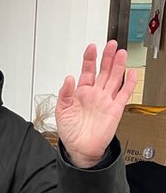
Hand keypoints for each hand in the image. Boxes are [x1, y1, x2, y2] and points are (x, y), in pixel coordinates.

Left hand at [56, 41, 137, 167]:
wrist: (80, 148)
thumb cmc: (70, 131)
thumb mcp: (61, 110)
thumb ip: (64, 93)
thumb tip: (68, 78)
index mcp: (81, 92)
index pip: (87, 70)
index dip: (89, 58)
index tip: (91, 47)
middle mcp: (95, 94)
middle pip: (103, 71)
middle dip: (107, 57)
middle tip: (111, 44)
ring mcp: (106, 100)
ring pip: (114, 78)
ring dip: (118, 66)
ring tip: (121, 53)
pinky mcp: (115, 109)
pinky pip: (124, 93)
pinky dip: (129, 83)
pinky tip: (131, 73)